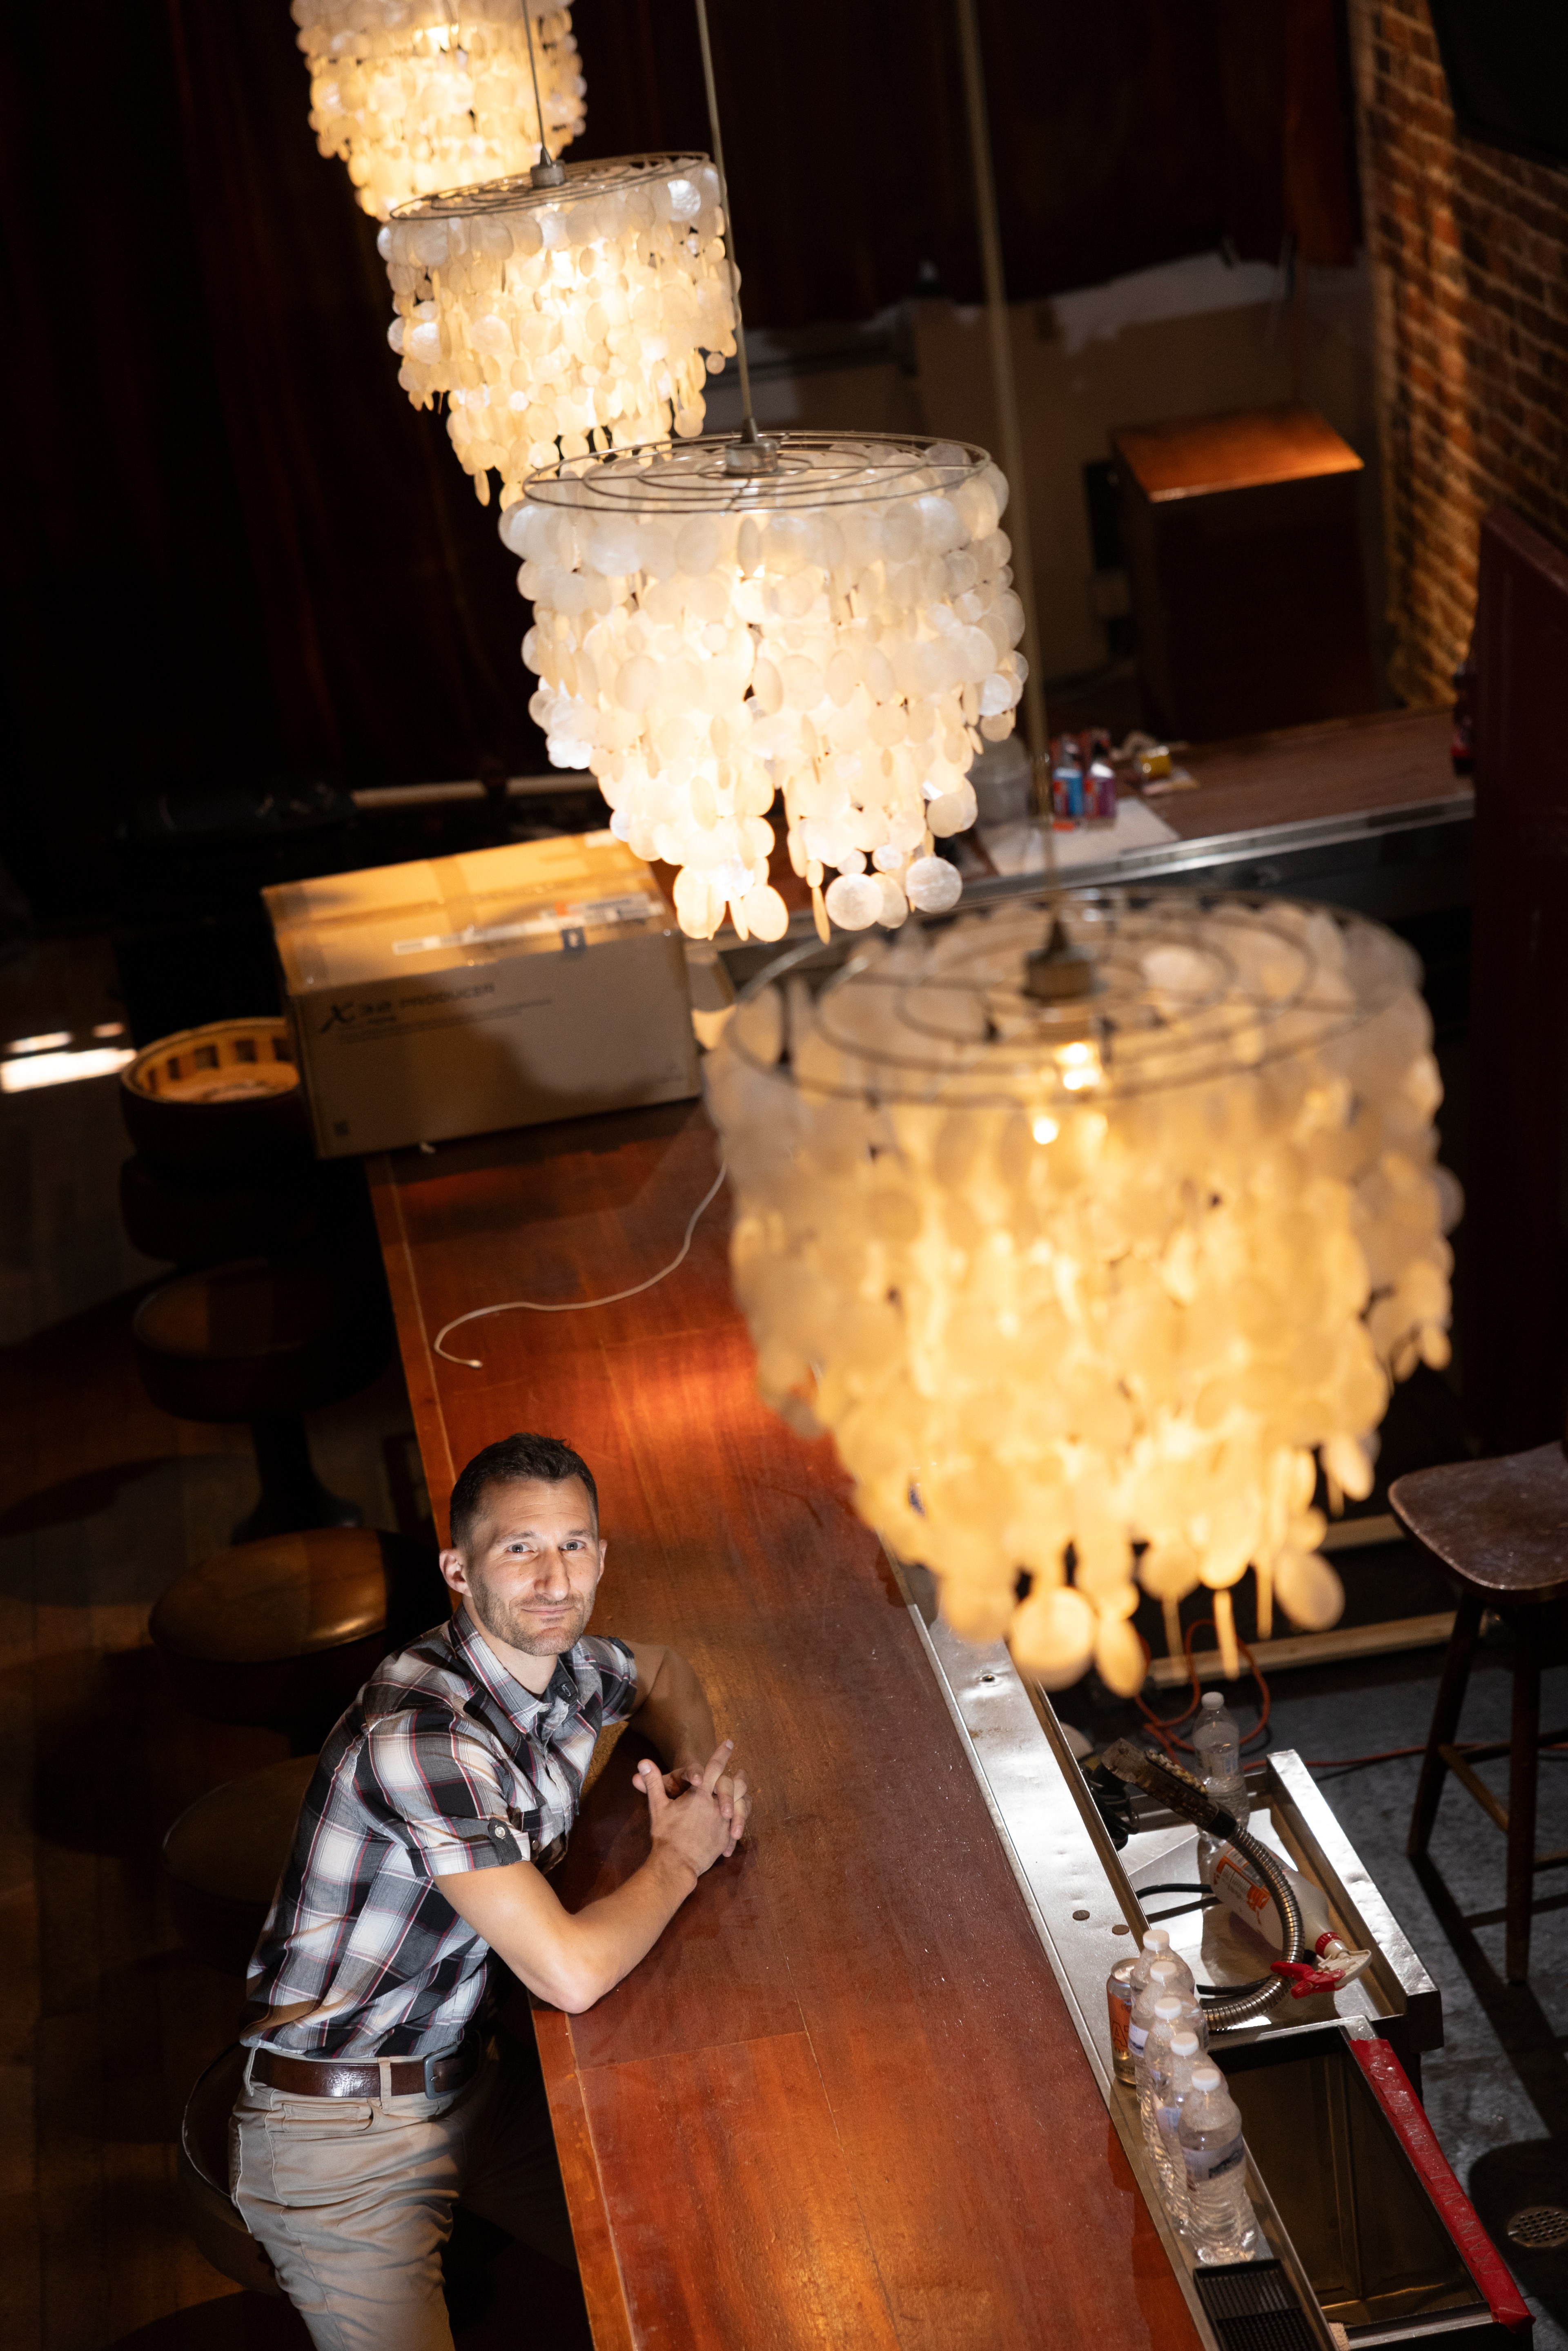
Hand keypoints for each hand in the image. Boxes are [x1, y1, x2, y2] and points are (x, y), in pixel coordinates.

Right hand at [636, 1740, 750, 1878]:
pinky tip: (736, 1823)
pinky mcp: (725, 1838)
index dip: (722, 1753)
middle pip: (734, 1785)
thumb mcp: (658, 1807)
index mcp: (700, 1795)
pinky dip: (738, 1822)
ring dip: (742, 1797)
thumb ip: (653, 1782)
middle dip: (739, 1777)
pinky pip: (736, 1826)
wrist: (675, 1865)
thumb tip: (643, 1762)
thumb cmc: (665, 1835)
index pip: (714, 1767)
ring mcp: (723, 1823)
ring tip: (743, 1795)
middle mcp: (715, 1806)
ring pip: (740, 1805)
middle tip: (741, 1772)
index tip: (730, 1743)